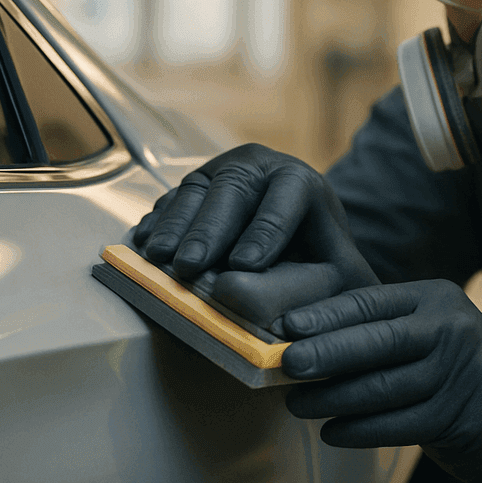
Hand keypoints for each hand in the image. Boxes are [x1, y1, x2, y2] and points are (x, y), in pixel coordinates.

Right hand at [132, 144, 379, 330]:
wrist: (298, 238)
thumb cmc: (320, 261)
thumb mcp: (338, 273)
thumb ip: (321, 287)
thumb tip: (287, 314)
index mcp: (301, 182)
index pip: (286, 197)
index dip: (266, 231)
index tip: (245, 266)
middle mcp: (260, 167)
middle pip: (233, 189)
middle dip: (209, 230)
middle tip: (192, 267)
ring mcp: (221, 172)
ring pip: (196, 191)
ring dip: (175, 227)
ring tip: (159, 259)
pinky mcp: (193, 187)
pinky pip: (170, 199)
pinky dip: (157, 223)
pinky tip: (143, 245)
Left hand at [279, 280, 481, 482]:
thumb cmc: (463, 372)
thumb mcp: (434, 332)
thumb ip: (383, 330)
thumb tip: (305, 337)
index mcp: (437, 298)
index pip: (372, 301)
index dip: (326, 314)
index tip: (286, 326)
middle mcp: (451, 329)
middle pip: (376, 341)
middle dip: (325, 353)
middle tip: (285, 364)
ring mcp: (459, 374)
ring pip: (381, 388)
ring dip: (332, 400)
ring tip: (297, 405)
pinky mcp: (459, 417)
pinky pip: (396, 425)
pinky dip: (358, 430)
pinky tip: (332, 432)